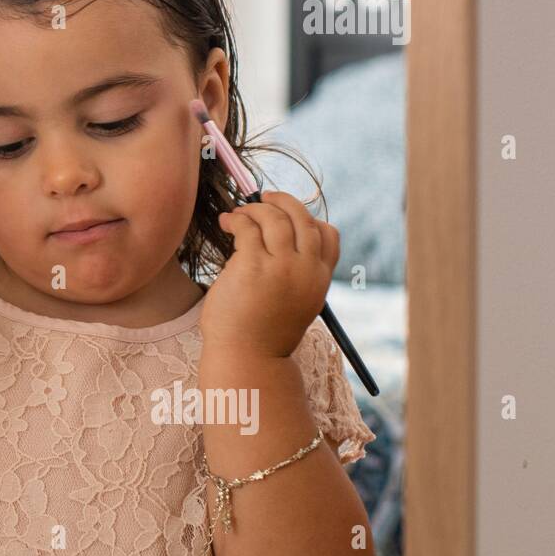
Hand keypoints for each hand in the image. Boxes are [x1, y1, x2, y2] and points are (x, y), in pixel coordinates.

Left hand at [199, 191, 339, 359]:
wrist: (248, 357)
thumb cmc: (262, 332)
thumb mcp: (293, 304)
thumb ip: (296, 276)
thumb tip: (278, 241)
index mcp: (319, 280)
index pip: (328, 236)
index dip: (309, 218)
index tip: (288, 215)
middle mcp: (306, 270)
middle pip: (302, 218)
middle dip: (283, 201)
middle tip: (263, 198)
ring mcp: (281, 267)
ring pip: (274, 218)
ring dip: (254, 209)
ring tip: (237, 214)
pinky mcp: (253, 266)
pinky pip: (247, 228)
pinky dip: (236, 219)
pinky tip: (227, 223)